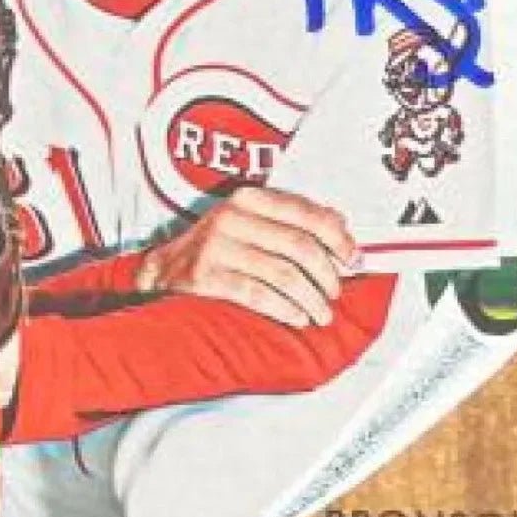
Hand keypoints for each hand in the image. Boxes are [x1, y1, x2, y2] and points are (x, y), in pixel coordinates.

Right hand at [133, 187, 360, 326]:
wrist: (162, 273)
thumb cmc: (216, 250)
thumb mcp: (251, 223)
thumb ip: (292, 220)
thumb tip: (342, 225)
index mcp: (248, 199)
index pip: (305, 213)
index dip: (336, 238)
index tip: (354, 259)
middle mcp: (232, 217)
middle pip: (299, 245)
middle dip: (327, 274)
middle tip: (336, 294)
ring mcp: (216, 247)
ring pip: (283, 273)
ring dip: (311, 298)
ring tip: (322, 314)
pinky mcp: (206, 277)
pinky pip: (258, 295)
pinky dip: (285, 309)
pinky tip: (297, 318)